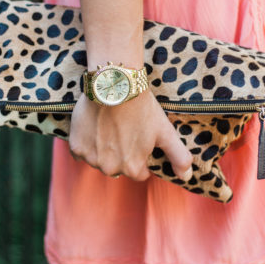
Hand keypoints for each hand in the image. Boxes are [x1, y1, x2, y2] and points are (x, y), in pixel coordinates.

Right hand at [68, 91, 193, 181]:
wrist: (115, 85)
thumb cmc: (142, 108)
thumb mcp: (165, 132)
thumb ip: (178, 157)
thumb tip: (187, 178)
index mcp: (132, 168)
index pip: (139, 172)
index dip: (141, 155)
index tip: (139, 139)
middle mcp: (110, 168)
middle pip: (118, 167)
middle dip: (121, 153)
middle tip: (124, 130)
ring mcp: (92, 158)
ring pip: (99, 160)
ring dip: (103, 149)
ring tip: (110, 127)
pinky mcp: (76, 146)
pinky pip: (82, 152)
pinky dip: (87, 143)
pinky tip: (95, 127)